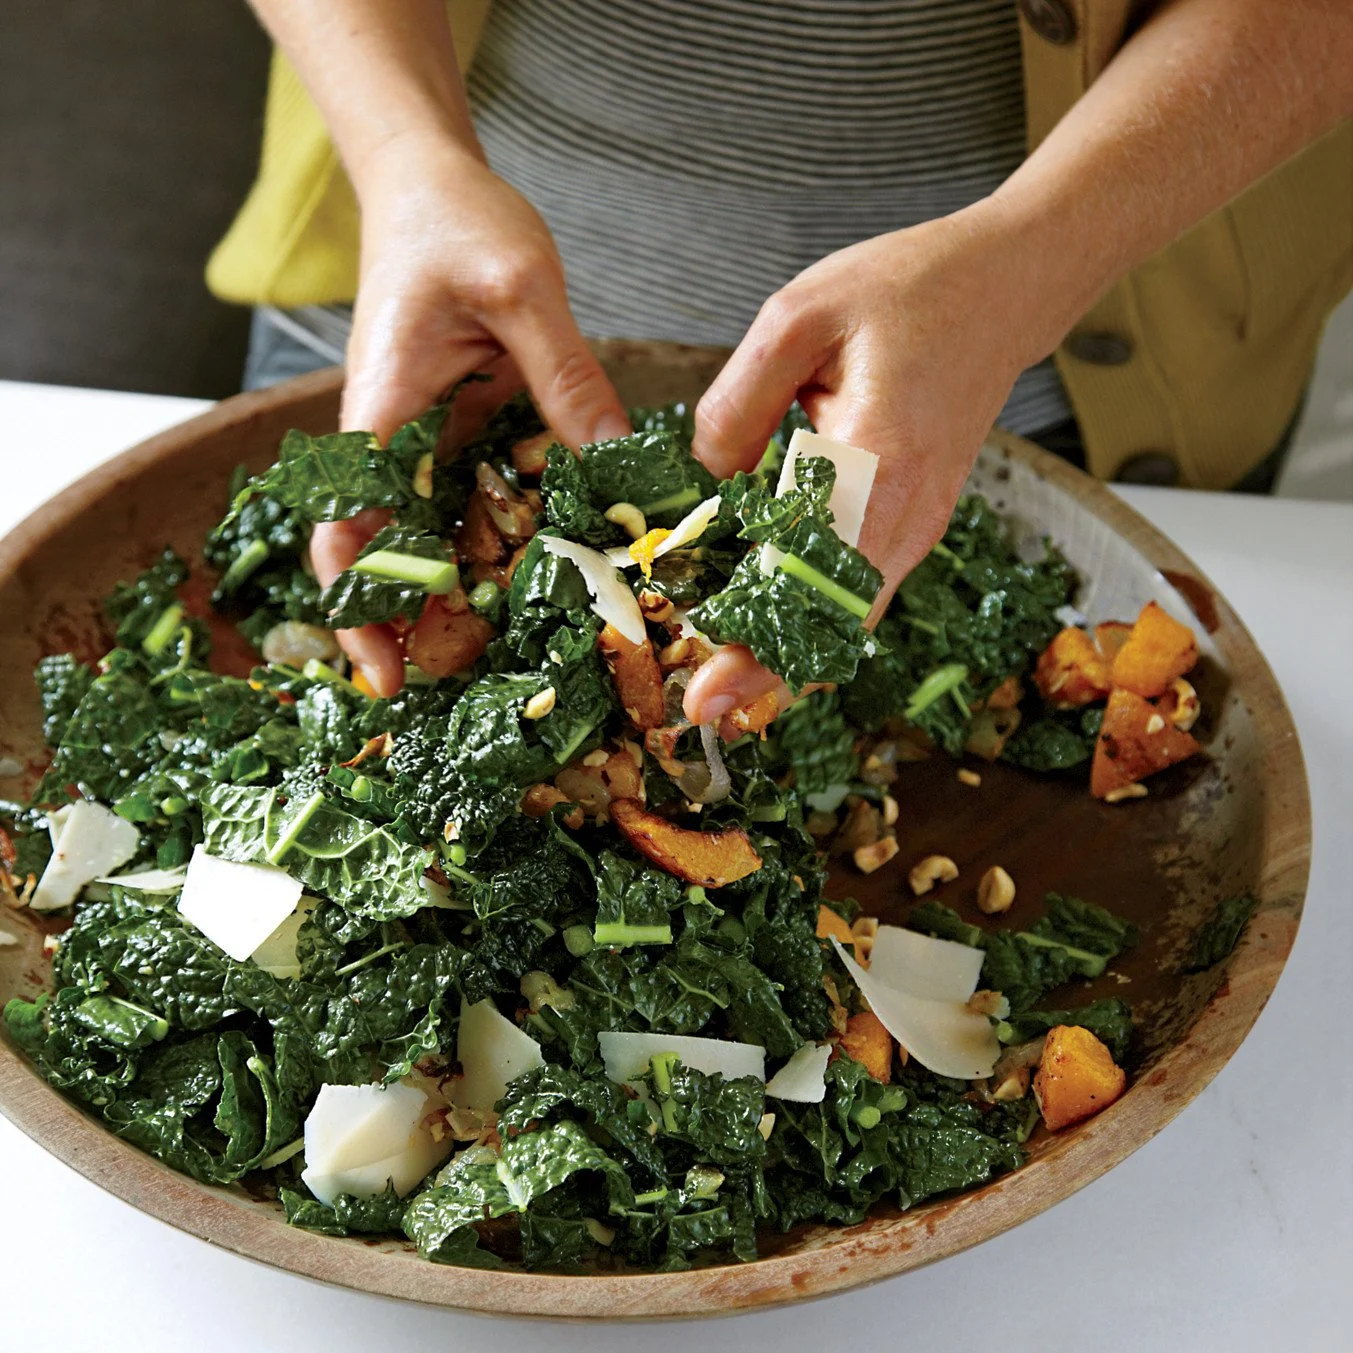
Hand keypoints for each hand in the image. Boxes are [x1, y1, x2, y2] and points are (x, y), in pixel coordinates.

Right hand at [312, 139, 630, 694]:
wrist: (434, 185)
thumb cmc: (456, 221)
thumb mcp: (523, 289)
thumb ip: (569, 380)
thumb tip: (623, 474)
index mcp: (383, 416)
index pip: (350, 534)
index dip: (360, 612)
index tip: (385, 676)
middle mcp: (400, 445)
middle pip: (402, 560)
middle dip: (436, 629)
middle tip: (499, 691)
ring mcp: (435, 445)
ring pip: (454, 541)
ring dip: (491, 596)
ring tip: (556, 650)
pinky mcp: (471, 436)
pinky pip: (497, 502)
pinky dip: (530, 540)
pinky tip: (582, 573)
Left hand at [683, 202, 1050, 724]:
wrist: (1001, 288)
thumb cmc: (909, 292)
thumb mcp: (798, 316)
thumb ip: (737, 401)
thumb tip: (706, 477)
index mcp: (878, 461)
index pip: (807, 582)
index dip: (755, 646)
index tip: (706, 693)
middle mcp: (907, 514)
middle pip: (832, 624)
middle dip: (764, 672)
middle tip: (700, 705)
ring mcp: (918, 525)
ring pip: (848, 617)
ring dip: (787, 650)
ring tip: (722, 676)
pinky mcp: (913, 523)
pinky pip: (859, 590)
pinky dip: (813, 618)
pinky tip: (765, 628)